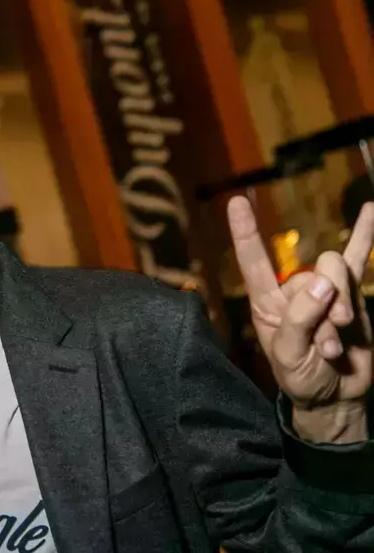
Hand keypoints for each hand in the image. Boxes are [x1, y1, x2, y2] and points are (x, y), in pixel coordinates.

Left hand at [228, 196, 372, 442]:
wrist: (333, 395)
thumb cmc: (301, 377)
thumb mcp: (290, 356)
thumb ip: (301, 319)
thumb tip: (323, 283)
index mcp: (267, 301)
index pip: (254, 261)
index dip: (246, 232)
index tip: (236, 202)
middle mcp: (294, 290)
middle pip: (318, 272)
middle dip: (329, 308)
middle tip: (328, 344)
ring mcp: (325, 290)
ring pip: (341, 276)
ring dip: (344, 312)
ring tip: (336, 345)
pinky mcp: (352, 295)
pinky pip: (359, 259)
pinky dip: (365, 235)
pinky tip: (370, 209)